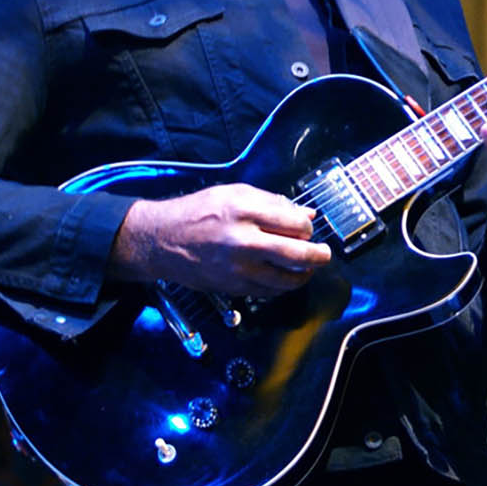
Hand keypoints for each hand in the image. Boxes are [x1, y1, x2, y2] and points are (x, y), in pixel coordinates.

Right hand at [111, 184, 331, 295]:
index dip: (308, 228)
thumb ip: (273, 203)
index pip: (296, 224)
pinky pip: (269, 291)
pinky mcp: (233, 287)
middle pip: (297, 255)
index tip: (307, 228)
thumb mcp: (234, 193)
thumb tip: (306, 214)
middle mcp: (244, 242)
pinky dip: (282, 286)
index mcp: (246, 212)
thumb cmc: (198, 212)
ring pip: (286, 280)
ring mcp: (239, 269)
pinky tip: (284, 277)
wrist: (162, 241)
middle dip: (319, 256)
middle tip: (324, 254)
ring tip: (307, 268)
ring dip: (303, 275)